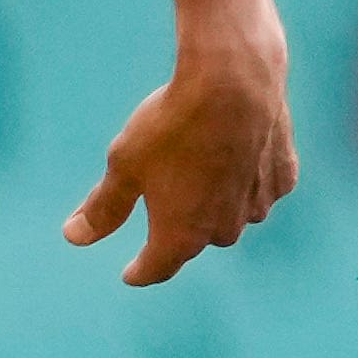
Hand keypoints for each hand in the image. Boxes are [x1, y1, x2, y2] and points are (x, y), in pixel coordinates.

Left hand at [64, 11, 296, 284]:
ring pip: (230, 213)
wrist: (234, 84)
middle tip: (162, 201)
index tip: (130, 274)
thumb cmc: (171, 127)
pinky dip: (244, 178)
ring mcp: (258, 205)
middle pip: (195, 238)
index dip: (141, 270)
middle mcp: (224, 229)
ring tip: (196, 169)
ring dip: (213, 201)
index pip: (158, 267)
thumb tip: (74, 237)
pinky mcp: (283, 177)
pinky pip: (258, 188)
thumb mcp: (124, 166)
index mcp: (182, 234)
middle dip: (177, 226)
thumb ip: (104, 207)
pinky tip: (234, 155)